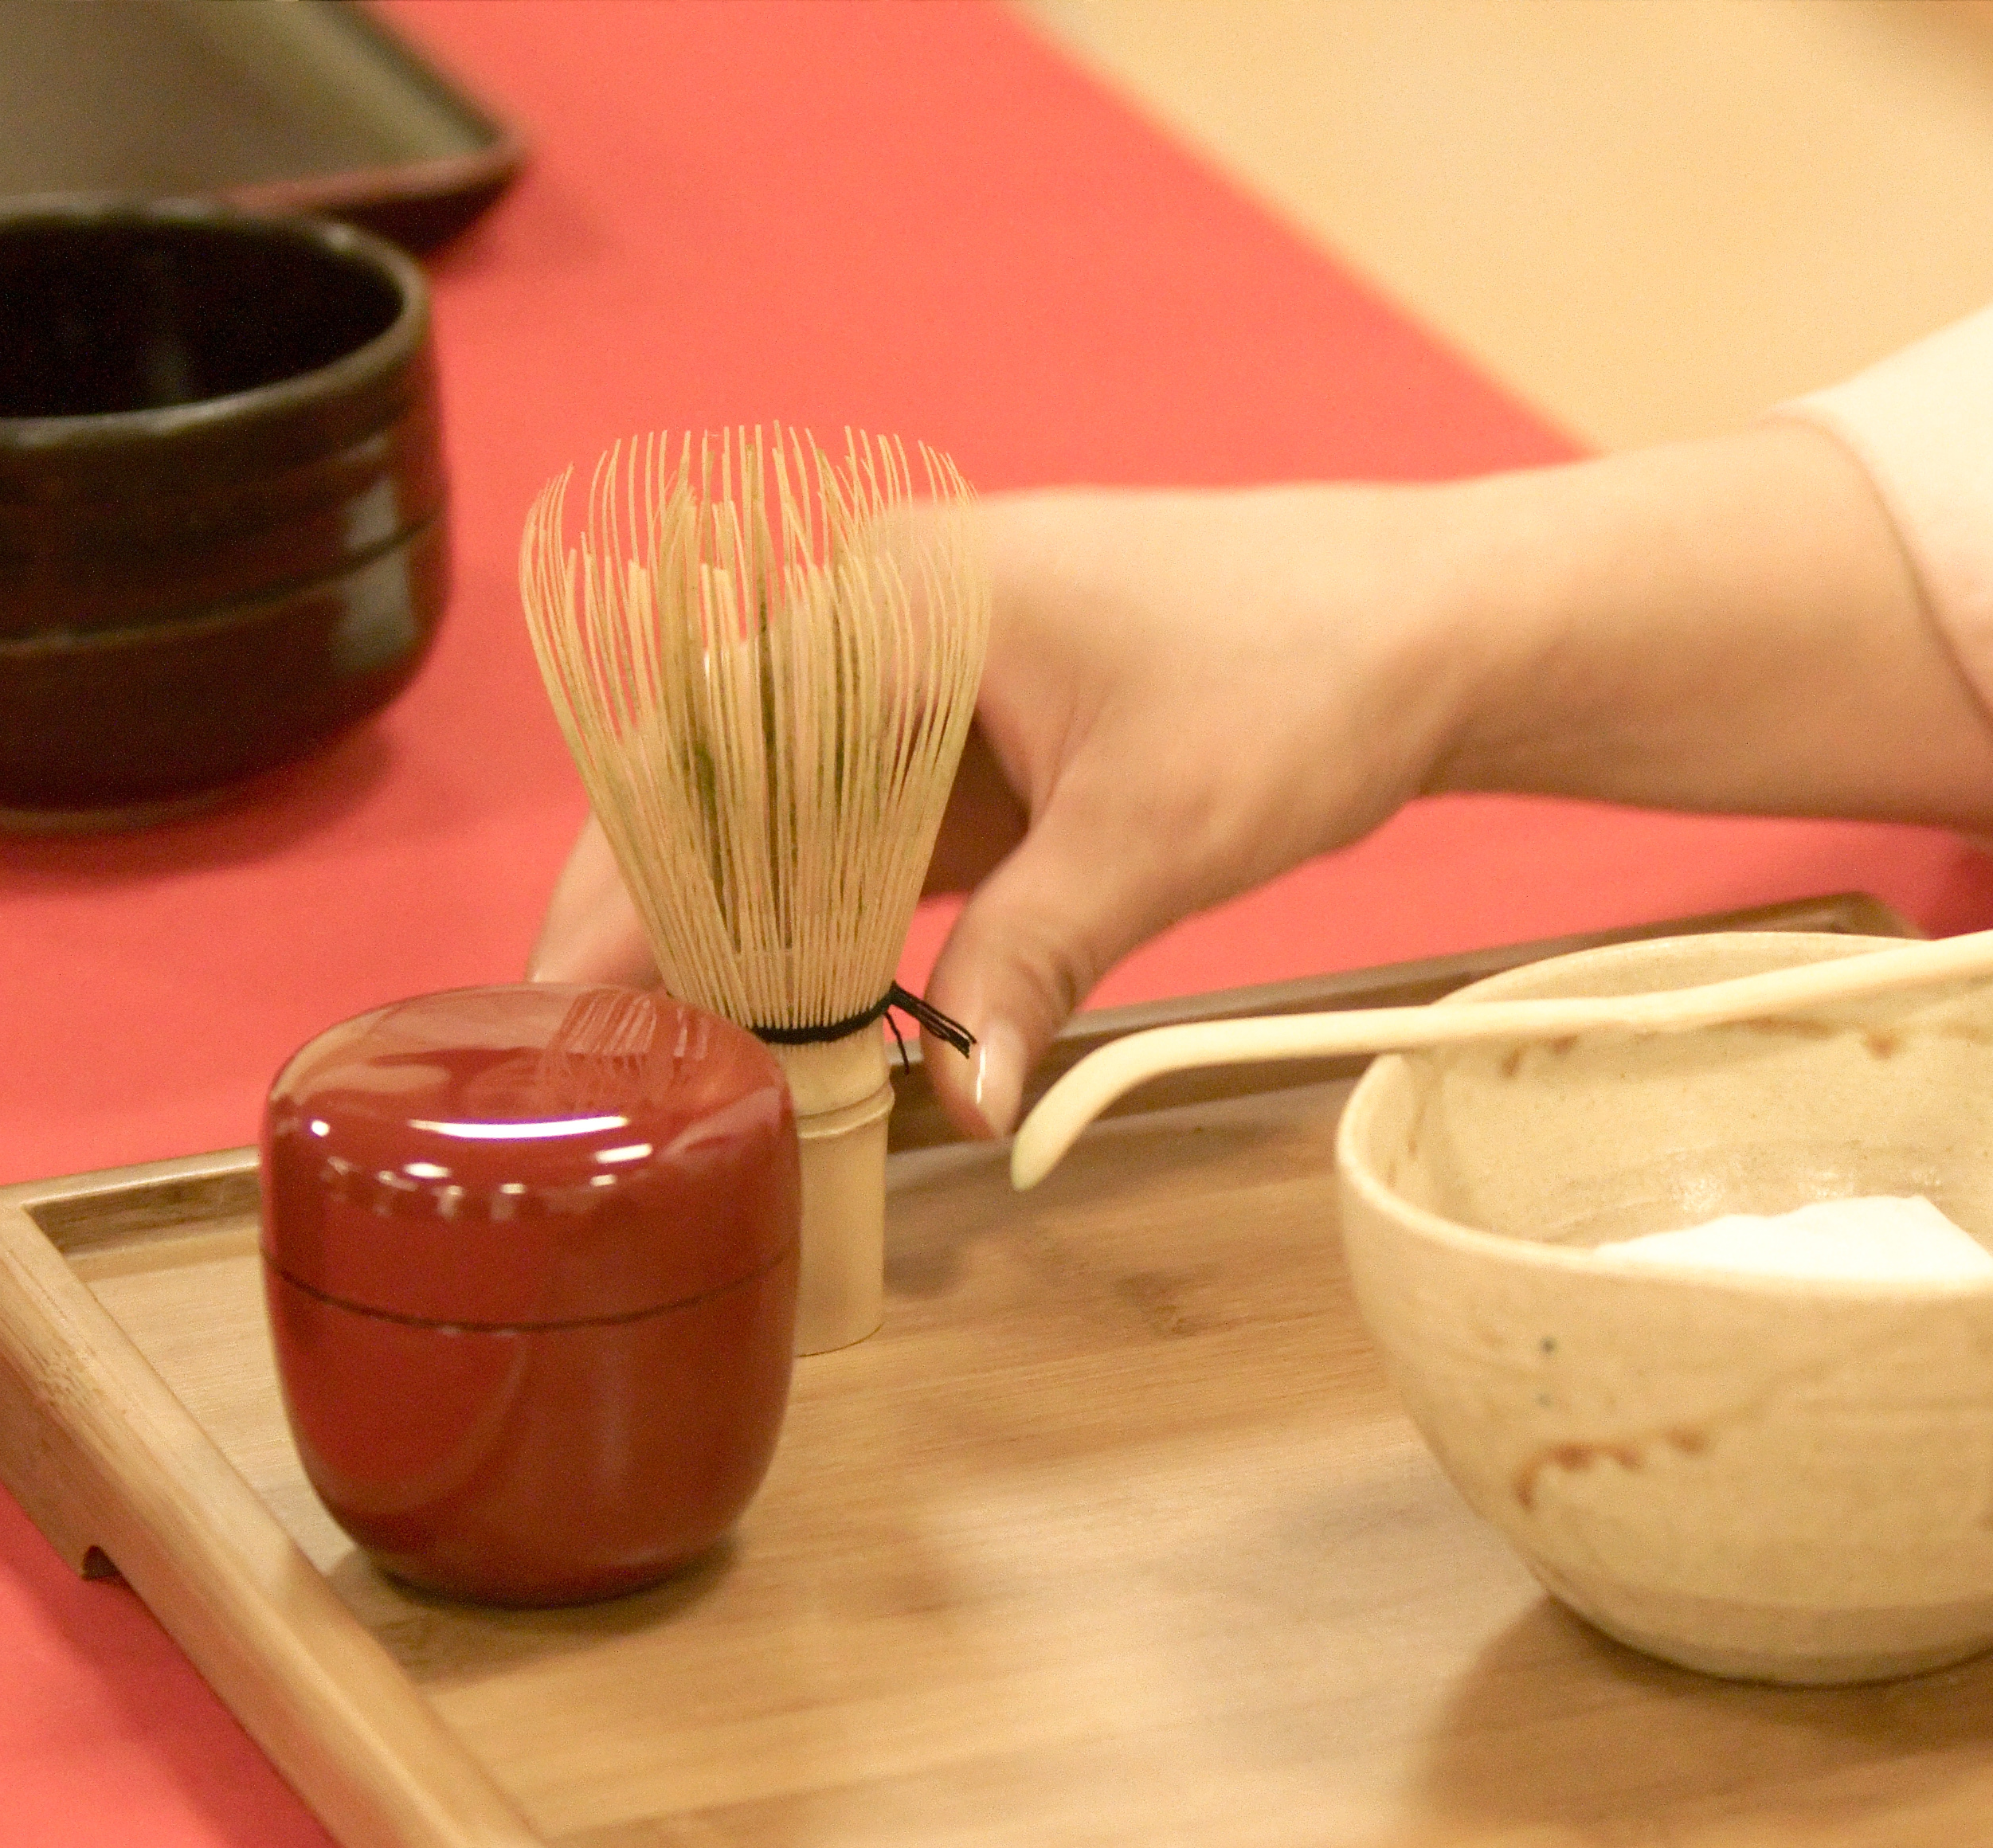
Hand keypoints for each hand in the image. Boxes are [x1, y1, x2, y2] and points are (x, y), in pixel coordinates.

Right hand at [534, 479, 1468, 1135]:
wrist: (1418, 630)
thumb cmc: (1298, 676)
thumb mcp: (1154, 834)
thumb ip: (1035, 961)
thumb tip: (963, 1100)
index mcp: (888, 602)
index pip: (696, 744)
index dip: (624, 882)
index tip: (574, 1003)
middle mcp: (873, 625)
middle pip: (706, 785)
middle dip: (646, 923)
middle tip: (592, 1070)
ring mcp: (914, 688)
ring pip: (769, 821)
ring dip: (724, 938)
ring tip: (664, 1070)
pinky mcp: (966, 751)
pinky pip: (849, 842)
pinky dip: (812, 928)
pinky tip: (778, 1029)